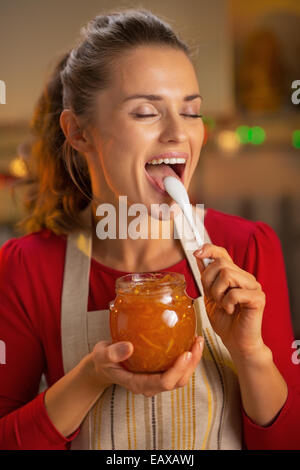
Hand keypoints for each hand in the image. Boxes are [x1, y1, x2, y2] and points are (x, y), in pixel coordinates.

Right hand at [89, 336, 203, 396]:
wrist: (103, 364)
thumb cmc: (103, 360)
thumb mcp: (103, 355)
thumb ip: (113, 353)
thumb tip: (129, 347)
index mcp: (138, 384)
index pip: (163, 383)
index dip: (177, 370)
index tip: (185, 353)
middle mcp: (150, 385)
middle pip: (177, 381)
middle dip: (191, 364)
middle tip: (197, 343)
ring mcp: (156, 380)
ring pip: (180, 376)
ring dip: (193, 361)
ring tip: (198, 340)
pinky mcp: (159, 372)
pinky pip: (177, 368)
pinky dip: (186, 356)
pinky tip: (189, 340)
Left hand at [193, 243, 265, 356]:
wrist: (236, 342)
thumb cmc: (225, 321)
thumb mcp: (210, 296)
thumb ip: (207, 278)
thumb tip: (199, 257)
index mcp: (234, 275)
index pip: (222, 254)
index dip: (209, 250)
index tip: (197, 253)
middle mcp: (245, 277)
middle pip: (221, 264)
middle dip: (209, 281)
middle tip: (213, 297)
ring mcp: (253, 287)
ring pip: (227, 274)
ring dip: (218, 293)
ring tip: (223, 305)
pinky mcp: (258, 298)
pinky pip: (235, 293)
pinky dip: (227, 303)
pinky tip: (231, 311)